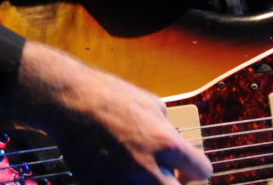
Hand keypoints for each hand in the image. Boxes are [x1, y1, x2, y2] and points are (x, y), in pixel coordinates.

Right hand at [4, 40, 212, 184]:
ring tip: (143, 173)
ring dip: (149, 184)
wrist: (71, 103)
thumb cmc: (110, 96)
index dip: (198, 168)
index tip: (191, 168)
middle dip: (176, 184)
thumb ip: (165, 125)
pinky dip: (124, 183)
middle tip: (170, 176)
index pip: (201, 169)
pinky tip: (120, 173)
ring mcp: (123, 182)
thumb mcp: (149, 101)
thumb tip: (171, 138)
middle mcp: (148, 168)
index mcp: (165, 142)